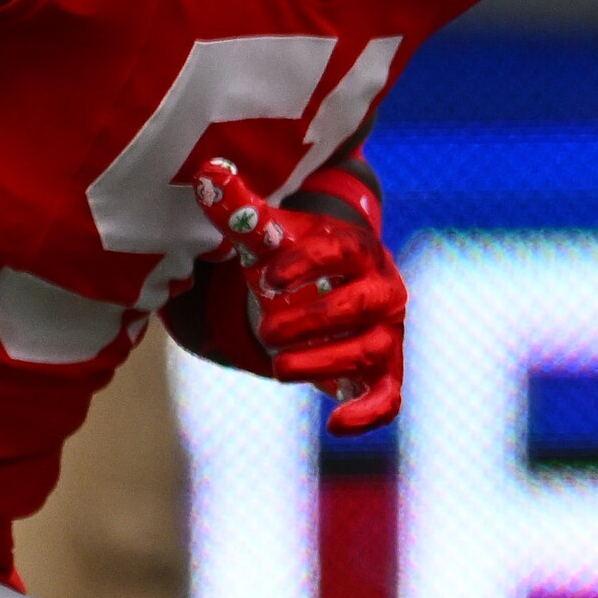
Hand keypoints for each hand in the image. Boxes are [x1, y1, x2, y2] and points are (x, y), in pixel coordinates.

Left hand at [185, 155, 407, 431]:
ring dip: (322, 362)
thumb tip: (209, 172)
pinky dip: (367, 413)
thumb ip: (240, 211)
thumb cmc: (299, 260)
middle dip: (310, 320)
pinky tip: (334, 424)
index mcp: (355, 249)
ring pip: (368, 351)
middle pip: (358, 306)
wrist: (336, 289)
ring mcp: (387, 333)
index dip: (305, 265)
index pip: (338, 252)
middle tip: (265, 331)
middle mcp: (382, 289)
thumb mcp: (270, 237)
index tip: (268, 277)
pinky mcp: (386, 372)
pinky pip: (389, 397)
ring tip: (277, 366)